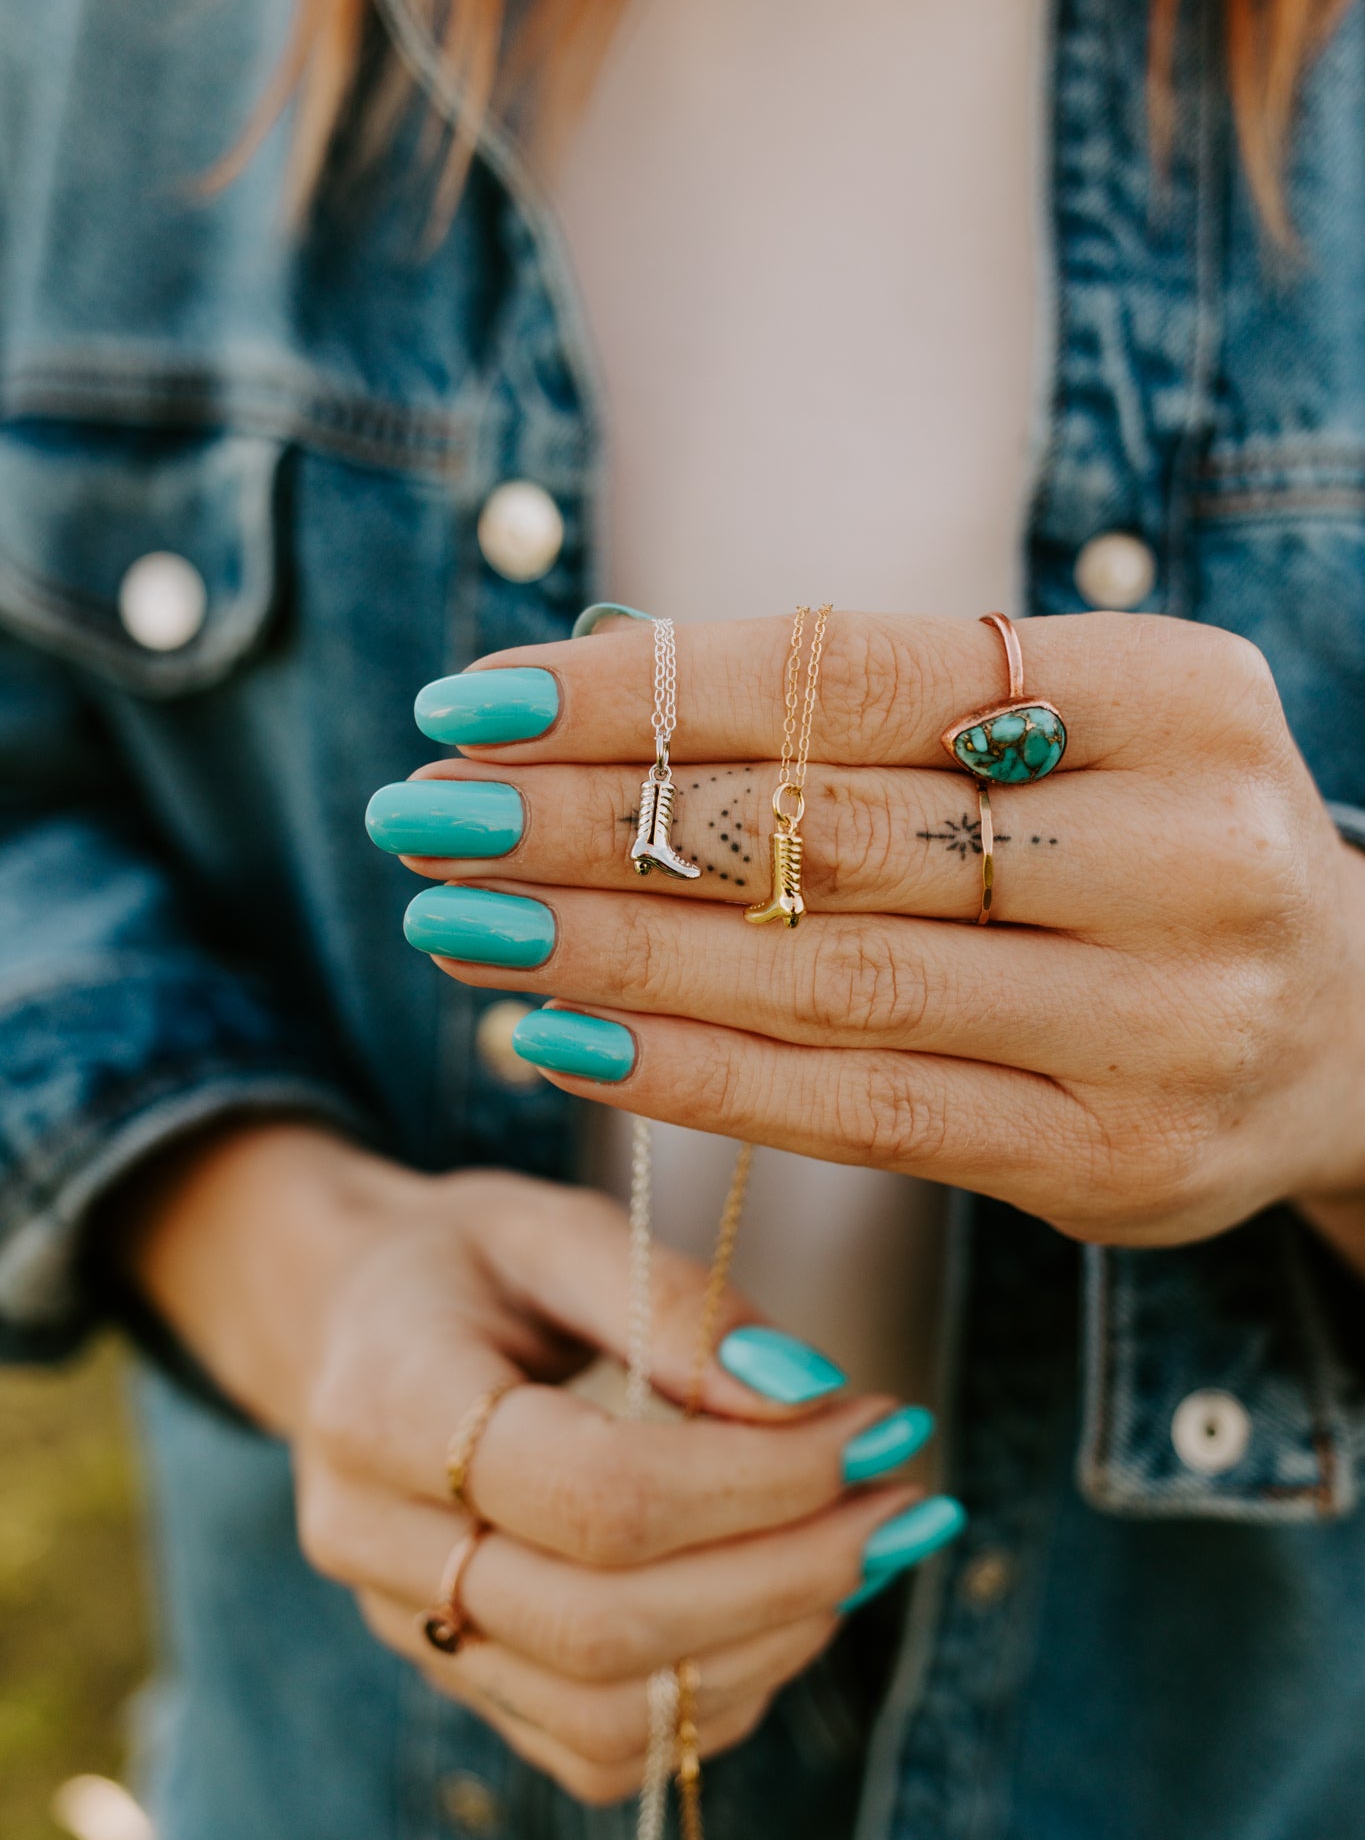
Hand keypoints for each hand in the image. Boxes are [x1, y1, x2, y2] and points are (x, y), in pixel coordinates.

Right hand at [119, 1126, 941, 1803]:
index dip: (758, 1477)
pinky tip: (788, 1605)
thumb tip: (808, 1394)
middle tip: (905, 1499)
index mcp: (386, 1405)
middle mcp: (374, 1543)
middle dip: (789, 1573)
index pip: (596, 1491)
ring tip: (869, 1546)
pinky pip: (599, 1749)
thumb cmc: (466, 1263)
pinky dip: (718, 1696)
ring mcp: (408, 1632)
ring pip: (607, 1715)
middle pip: (606, 1625)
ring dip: (771, 1644)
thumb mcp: (555, 1225)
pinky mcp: (458, 1681)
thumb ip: (672, 1301)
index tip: (873, 1421)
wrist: (353, 1327)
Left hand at [380, 612, 1364, 1249]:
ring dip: (611, 954)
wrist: (1350, 1032)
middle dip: (591, 822)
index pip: (856, 675)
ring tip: (458, 926)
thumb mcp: (1072, 733)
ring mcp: (1161, 1025)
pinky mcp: (1113, 1164)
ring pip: (828, 981)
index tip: (472, 703)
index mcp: (1170, 695)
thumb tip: (597, 691)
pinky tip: (560, 1038)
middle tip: (427, 818)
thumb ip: (884, 718)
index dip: (646, 688)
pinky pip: (863, 1117)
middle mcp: (1185, 854)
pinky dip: (693, 1076)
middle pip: (826, 829)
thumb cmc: (1152, 848)